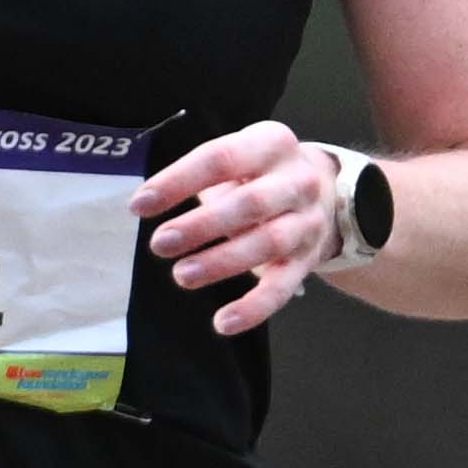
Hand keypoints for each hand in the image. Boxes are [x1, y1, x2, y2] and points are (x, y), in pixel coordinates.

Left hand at [138, 119, 344, 335]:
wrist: (327, 193)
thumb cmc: (261, 175)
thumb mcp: (239, 159)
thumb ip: (200, 176)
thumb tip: (147, 204)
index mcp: (271, 144)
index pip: (221, 158)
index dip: (178, 182)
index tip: (140, 205)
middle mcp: (296, 181)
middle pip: (250, 204)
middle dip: (201, 225)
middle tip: (160, 243)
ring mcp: (307, 221)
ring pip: (267, 244)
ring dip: (222, 262)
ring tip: (182, 275)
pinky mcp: (309, 259)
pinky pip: (283, 287)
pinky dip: (254, 307)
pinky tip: (224, 323)